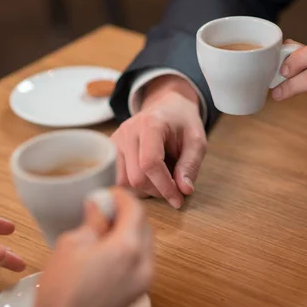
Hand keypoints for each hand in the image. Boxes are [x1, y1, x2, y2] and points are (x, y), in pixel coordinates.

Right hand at [27, 188, 152, 306]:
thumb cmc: (62, 292)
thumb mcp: (72, 244)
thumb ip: (92, 221)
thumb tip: (98, 206)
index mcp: (128, 247)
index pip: (136, 209)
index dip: (122, 197)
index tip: (109, 193)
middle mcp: (144, 263)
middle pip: (145, 225)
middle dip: (128, 212)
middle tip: (106, 207)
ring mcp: (144, 280)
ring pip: (146, 243)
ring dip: (131, 230)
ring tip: (106, 228)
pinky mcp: (139, 292)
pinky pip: (142, 260)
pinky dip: (131, 248)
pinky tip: (110, 248)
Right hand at [112, 75, 206, 208]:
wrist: (167, 107)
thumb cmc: (182, 124)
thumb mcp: (196, 141)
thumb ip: (191, 165)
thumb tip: (184, 191)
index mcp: (150, 124)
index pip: (150, 163)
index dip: (164, 186)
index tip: (178, 199)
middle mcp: (128, 131)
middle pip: (136, 177)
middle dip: (157, 191)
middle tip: (173, 189)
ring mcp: (115, 140)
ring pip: (123, 181)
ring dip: (144, 190)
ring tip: (160, 180)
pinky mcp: (110, 150)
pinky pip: (117, 178)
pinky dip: (134, 186)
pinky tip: (148, 179)